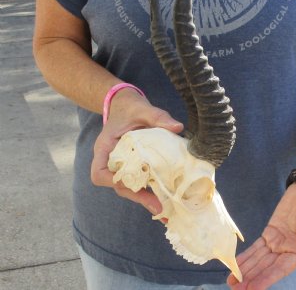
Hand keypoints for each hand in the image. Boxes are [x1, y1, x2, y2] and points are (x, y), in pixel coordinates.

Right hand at [91, 88, 183, 215]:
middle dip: (137, 196)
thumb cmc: (130, 107)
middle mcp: (110, 159)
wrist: (125, 105)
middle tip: (159, 207)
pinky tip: (164, 196)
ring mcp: (120, 164)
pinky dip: (148, 189)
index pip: (99, 173)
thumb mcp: (143, 109)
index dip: (112, 182)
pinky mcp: (131, 165)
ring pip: (128, 186)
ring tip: (164, 208)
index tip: (132, 184)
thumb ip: (158, 117)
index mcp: (105, 147)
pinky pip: (137, 180)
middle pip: (117, 185)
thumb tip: (178, 127)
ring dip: (144, 197)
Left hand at [227, 180, 295, 289]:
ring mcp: (277, 242)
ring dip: (246, 270)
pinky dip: (246, 255)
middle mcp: (287, 250)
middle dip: (251, 277)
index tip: (253, 288)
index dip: (266, 278)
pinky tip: (237, 263)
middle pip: (266, 267)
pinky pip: (256, 246)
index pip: (280, 268)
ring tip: (232, 282)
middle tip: (236, 288)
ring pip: (258, 259)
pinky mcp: (270, 232)